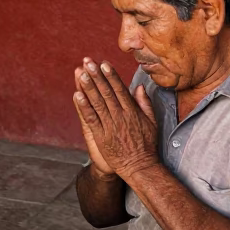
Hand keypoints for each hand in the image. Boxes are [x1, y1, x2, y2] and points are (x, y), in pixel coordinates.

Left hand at [73, 59, 158, 181]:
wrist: (140, 167)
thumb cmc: (147, 145)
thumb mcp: (152, 122)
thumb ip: (144, 103)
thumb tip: (139, 86)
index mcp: (132, 111)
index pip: (120, 89)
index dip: (111, 75)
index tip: (103, 63)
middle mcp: (120, 116)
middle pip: (107, 92)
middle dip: (97, 76)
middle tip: (88, 62)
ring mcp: (110, 126)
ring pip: (97, 103)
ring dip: (88, 87)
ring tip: (81, 73)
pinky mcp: (101, 136)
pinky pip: (91, 119)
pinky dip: (84, 107)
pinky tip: (77, 95)